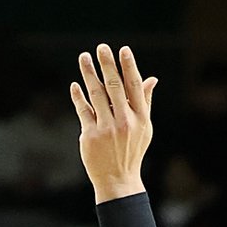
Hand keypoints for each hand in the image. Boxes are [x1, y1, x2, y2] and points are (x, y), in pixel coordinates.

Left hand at [70, 43, 156, 202]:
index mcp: (140, 117)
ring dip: (89, 74)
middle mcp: (124, 121)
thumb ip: (145, 102)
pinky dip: (78, 96)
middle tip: (101, 47)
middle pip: (114, 87)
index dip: (129, 67)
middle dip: (107, 64)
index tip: (123, 49)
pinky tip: (75, 85)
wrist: (118, 179)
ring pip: (96, 95)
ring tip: (84, 58)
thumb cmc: (132, 150)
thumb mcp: (145, 128)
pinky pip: (83, 110)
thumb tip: (151, 78)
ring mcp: (107, 129)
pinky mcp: (91, 136)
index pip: (134, 87)